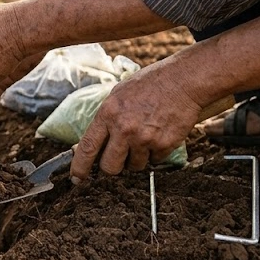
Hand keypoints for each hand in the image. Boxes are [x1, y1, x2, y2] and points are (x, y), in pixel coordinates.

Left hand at [69, 73, 202, 180]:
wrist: (183, 81)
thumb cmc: (150, 84)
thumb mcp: (119, 94)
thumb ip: (107, 117)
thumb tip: (97, 139)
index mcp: (108, 114)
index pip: (88, 147)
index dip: (80, 166)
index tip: (77, 178)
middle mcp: (124, 129)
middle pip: (110, 167)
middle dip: (113, 166)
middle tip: (119, 158)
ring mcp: (144, 139)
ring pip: (134, 166)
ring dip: (137, 158)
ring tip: (144, 136)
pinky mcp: (164, 145)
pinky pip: (155, 161)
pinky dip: (155, 153)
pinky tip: (159, 134)